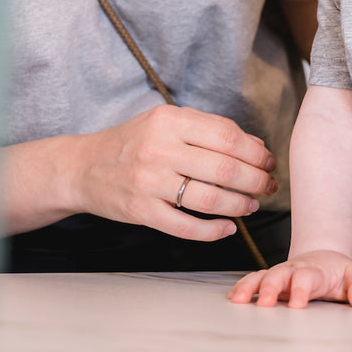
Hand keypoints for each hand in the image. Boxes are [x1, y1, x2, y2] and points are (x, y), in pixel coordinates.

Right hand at [69, 104, 277, 240]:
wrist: (83, 167)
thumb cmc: (133, 142)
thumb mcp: (167, 122)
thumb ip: (208, 129)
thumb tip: (256, 146)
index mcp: (169, 120)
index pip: (227, 136)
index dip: (256, 152)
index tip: (268, 161)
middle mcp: (159, 149)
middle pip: (224, 168)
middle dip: (256, 181)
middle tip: (268, 187)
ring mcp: (148, 182)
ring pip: (209, 200)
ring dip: (239, 206)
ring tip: (251, 205)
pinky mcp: (141, 211)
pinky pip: (186, 226)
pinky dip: (213, 231)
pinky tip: (227, 228)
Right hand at [229, 250, 351, 307]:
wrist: (323, 259)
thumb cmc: (338, 273)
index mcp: (315, 271)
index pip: (307, 277)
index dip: (301, 288)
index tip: (297, 304)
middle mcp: (293, 271)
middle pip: (279, 275)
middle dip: (271, 288)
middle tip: (266, 303)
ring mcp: (279, 275)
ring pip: (262, 276)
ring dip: (251, 287)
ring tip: (239, 299)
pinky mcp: (269, 281)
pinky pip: (253, 281)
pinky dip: (243, 288)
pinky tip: (234, 298)